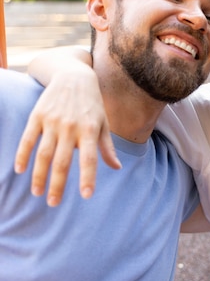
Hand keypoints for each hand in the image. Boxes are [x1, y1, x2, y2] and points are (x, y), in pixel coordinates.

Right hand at [14, 69, 119, 205]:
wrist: (74, 76)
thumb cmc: (92, 104)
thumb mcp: (103, 123)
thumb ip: (107, 147)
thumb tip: (117, 168)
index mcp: (89, 130)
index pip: (89, 159)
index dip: (88, 177)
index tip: (86, 196)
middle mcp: (71, 127)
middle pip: (62, 161)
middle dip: (58, 184)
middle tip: (54, 204)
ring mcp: (52, 122)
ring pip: (43, 154)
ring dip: (39, 176)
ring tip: (38, 193)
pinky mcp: (38, 116)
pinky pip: (28, 140)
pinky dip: (23, 155)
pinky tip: (20, 171)